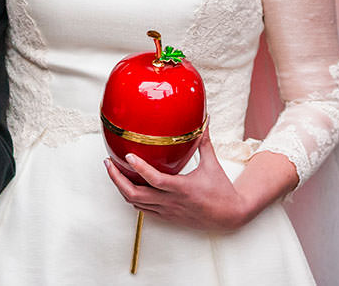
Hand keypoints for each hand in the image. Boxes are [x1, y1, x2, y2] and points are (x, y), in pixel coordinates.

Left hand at [104, 130, 249, 230]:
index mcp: (182, 188)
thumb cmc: (222, 190)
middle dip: (117, 179)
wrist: (230, 216)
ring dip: (121, 188)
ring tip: (113, 171)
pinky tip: (128, 185)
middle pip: (135, 194)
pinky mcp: (167, 218)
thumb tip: (203, 121)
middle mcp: (171, 202)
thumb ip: (203, 142)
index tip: (127, 155)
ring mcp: (167, 212)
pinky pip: (143, 210)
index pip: (154, 179)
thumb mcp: (212, 164)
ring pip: (135, 203)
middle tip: (108, 163)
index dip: (139, 168)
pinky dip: (132, 198)